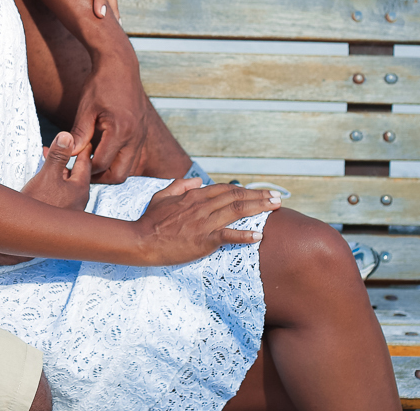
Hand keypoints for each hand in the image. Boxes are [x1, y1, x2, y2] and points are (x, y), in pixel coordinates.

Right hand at [22, 132, 91, 210]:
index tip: (82, 135)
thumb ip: (59, 155)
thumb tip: (68, 135)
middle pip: (77, 172)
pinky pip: (60, 191)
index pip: (86, 162)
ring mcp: (70, 208)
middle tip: (61, 143)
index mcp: (80, 188)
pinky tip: (43, 179)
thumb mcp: (48, 175)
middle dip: (68, 157)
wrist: (25, 233)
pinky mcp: (59, 214)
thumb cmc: (39, 204)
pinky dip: (54, 180)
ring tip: (47, 157)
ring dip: (58, 168)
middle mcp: (79, 199)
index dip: (82, 146)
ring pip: (67, 182)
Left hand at [71, 50, 157, 183]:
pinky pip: (131, 156)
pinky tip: (102, 152)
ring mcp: (141, 135)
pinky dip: (117, 160)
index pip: (102, 164)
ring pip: (128, 168)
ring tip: (90, 162)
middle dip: (100, 178)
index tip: (72, 161)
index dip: (84, 167)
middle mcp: (135, 137)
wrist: (120, 65)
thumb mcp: (86, 109)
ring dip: (110, 170)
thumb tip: (70, 154)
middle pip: (119, 174)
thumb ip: (79, 134)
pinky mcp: (141, 132)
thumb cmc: (101, 83)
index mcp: (121, 131)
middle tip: (82, 171)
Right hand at [132, 180, 280, 266]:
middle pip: (236, 197)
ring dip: (259, 208)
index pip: (225, 189)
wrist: (141, 240)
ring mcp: (204, 222)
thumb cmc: (150, 220)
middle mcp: (202, 206)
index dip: (245, 189)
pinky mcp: (204, 239)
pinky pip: (228, 235)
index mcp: (194, 195)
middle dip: (260, 195)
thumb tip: (197, 179)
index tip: (259, 192)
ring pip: (237, 211)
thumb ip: (180, 185)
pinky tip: (259, 236)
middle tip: (278, 198)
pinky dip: (244, 235)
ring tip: (275, 207)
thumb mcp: (162, 196)